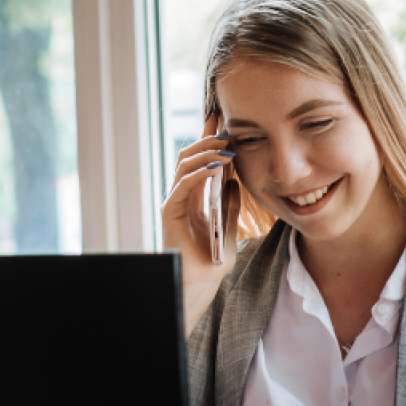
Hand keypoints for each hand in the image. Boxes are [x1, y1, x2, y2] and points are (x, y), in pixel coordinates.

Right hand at [161, 114, 240, 335]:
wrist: (201, 283)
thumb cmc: (212, 262)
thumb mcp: (229, 229)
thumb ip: (230, 206)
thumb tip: (233, 183)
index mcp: (196, 197)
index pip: (202, 162)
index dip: (210, 141)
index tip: (224, 122)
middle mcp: (183, 196)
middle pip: (190, 156)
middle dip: (207, 138)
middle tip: (226, 127)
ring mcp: (176, 202)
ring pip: (185, 164)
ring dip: (205, 152)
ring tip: (225, 145)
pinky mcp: (171, 211)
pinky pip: (183, 184)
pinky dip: (199, 172)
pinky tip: (215, 166)